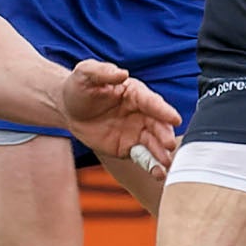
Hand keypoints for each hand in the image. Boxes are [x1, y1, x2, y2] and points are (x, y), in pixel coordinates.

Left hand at [58, 59, 180, 171]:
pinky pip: (143, 157)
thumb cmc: (80, 86)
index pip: (152, 102)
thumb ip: (102, 71)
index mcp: (135, 93)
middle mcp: (141, 113)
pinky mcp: (129, 148)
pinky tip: (158, 174)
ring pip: (154, 143)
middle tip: (169, 145)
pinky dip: (152, 166)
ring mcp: (136, 132)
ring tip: (166, 164)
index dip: (163, 111)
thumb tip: (122, 73)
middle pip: (157, 125)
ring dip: (162, 153)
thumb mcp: (86, 73)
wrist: (69, 109)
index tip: (175, 119)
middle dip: (164, 135)